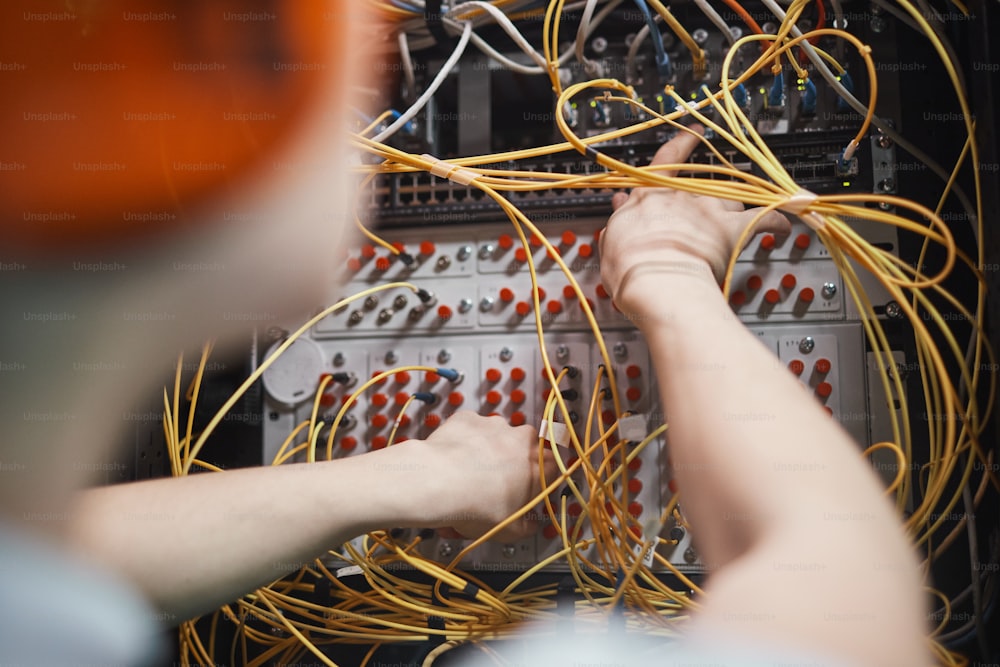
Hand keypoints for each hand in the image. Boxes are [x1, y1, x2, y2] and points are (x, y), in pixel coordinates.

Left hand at [413, 411, 557, 541]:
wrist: (439, 482)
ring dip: (485, 455)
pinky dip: (463, 443)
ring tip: (465, 479)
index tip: (522, 494)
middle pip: (520, 453)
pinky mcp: (468, 418)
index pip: (551, 470)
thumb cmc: (478, 506)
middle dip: (509, 468)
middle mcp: (522, 437)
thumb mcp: (510, 530)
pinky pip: (469, 431)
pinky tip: (452, 461)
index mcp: (541, 463)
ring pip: (494, 440)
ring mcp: (494, 424)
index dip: (535, 484)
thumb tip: (530, 524)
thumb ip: (527, 526)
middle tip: (490, 490)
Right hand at [599, 126, 789, 318]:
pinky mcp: (734, 230)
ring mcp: (711, 211)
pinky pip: (764, 219)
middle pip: (702, 185)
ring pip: (730, 198)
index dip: (682, 143)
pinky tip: (783, 227)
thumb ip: (620, 220)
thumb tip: (621, 205)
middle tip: (705, 209)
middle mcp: (683, 196)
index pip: (668, 158)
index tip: (693, 132)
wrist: (659, 283)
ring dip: (732, 208)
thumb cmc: (631, 268)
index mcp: (651, 195)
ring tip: (731, 222)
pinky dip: (776, 221)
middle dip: (704, 195)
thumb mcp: (613, 241)